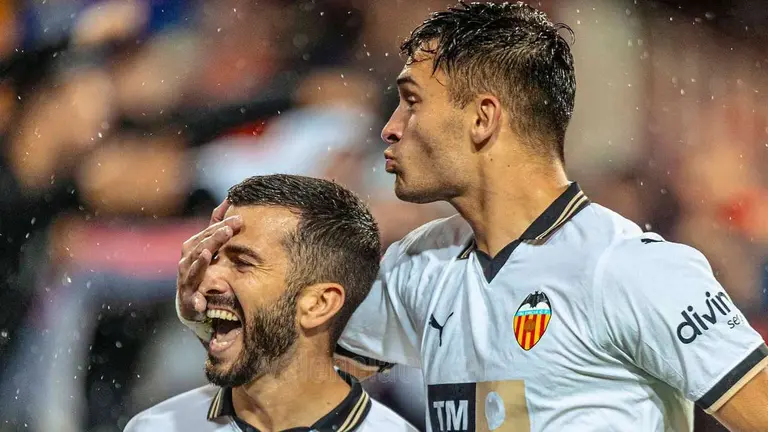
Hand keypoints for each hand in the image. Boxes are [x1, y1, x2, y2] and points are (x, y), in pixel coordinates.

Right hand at [177, 200, 241, 323]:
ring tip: (208, 254)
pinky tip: (202, 303)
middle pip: (198, 249)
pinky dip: (196, 302)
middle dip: (213, 239)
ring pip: (191, 272)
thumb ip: (217, 226)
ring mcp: (186, 284)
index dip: (220, 226)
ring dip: (199, 263)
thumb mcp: (211, 247)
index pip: (205, 235)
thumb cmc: (204, 271)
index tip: (239, 219)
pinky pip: (192, 303)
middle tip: (229, 230)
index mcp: (192, 250)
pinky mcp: (190, 304)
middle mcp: (186, 265)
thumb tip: (229, 200)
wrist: (194, 305)